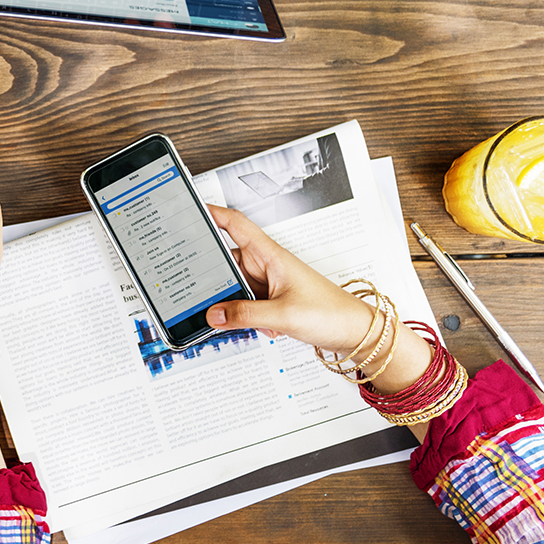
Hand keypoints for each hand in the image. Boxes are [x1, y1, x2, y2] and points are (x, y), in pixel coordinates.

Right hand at [203, 204, 378, 351]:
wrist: (355, 333)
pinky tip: (261, 326)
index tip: (188, 210)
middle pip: (226, 260)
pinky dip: (245, 315)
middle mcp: (267, 265)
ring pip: (234, 285)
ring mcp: (269, 283)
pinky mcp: (272, 300)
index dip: (211, 213)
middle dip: (214, 276)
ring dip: (233, 303)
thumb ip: (243, 315)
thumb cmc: (331, 313)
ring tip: (241, 317)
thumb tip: (212, 314)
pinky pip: (245, 302)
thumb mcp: (282, 315)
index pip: (234, 224)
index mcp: (270, 255)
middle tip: (198, 289)